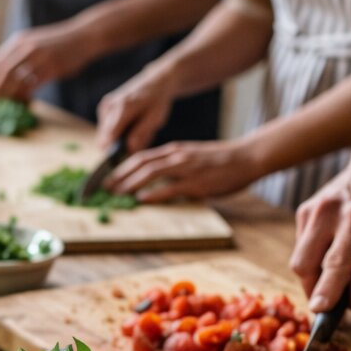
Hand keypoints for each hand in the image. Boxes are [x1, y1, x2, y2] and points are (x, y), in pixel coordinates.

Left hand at [0, 23, 90, 101]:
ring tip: (6, 104)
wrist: (82, 36)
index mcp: (19, 41)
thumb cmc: (56, 43)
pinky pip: (33, 84)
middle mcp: (26, 47)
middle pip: (3, 71)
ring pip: (16, 79)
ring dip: (9, 94)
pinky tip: (25, 101)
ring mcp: (40, 57)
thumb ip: (18, 54)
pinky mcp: (52, 67)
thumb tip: (2, 75)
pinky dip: (26, 95)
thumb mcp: (33, 41)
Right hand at [96, 65, 177, 153]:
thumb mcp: (155, 118)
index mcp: (123, 108)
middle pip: (106, 138)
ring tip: (137, 129)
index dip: (114, 152)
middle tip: (139, 139)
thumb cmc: (157, 101)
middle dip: (120, 145)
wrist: (154, 82)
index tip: (123, 158)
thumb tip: (129, 148)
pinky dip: (119, 130)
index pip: (110, 137)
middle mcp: (110, 106)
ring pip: (106, 135)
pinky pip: (107, 128)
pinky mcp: (104, 108)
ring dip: (120, 138)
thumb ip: (141, 133)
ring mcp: (105, 107)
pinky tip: (131, 124)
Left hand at [105, 139, 259, 201]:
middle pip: (140, 163)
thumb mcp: (193, 157)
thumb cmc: (222, 161)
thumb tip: (157, 181)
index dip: (121, 168)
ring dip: (131, 184)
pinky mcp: (197, 182)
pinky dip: (154, 193)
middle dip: (119, 176)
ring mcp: (186, 168)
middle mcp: (177, 156)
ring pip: (151, 173)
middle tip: (104, 188)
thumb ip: (174, 166)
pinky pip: (170, 188)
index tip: (108, 178)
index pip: (141, 157)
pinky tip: (142, 199)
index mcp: (174, 150)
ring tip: (118, 194)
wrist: (247, 157)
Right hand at [289, 138, 350, 312]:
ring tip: (336, 274)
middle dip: (314, 289)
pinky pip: (301, 246)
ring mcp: (312, 209)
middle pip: (304, 265)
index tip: (319, 312)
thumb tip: (350, 302)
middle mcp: (329, 212)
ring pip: (299, 258)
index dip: (326, 290)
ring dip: (313, 275)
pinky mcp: (303, 210)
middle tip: (331, 301)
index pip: (336, 263)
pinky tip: (332, 250)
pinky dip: (312, 258)